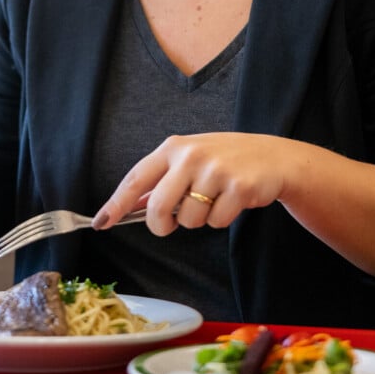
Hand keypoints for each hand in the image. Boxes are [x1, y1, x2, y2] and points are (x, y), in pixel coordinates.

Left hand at [91, 132, 293, 234]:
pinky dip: (222, 220)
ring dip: (199, 220)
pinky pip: (216, 222)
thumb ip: (162, 180)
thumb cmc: (225, 160)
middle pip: (159, 208)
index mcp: (173, 147)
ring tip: (215, 199)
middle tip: (170, 226)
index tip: (101, 222)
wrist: (273, 157)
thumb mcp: (190, 160)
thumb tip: (132, 204)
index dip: (116, 203)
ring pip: (189, 220)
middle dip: (162, 226)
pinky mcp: (238, 187)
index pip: (136, 178)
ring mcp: (215, 170)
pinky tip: (232, 201)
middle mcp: (191, 156)